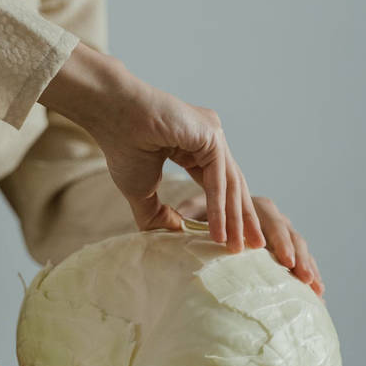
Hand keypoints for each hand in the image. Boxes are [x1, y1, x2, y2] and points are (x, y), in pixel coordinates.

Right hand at [40, 44, 265, 248]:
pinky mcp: (211, 135)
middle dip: (243, 220)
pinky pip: (218, 179)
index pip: (221, 186)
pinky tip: (219, 232)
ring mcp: (213, 135)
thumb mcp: (141, 191)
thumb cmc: (122, 146)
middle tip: (254, 249)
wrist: (112, 116)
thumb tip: (175, 235)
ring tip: (238, 248)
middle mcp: (210, 139)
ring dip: (235, 220)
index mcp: (197, 147)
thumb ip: (158, 214)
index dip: (229, 214)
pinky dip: (219, 208)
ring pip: (230, 185)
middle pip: (233, 187)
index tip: (235, 240)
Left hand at [179, 192, 323, 295]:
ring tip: (315, 287)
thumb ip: (186, 216)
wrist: (207, 214)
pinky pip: (302, 258)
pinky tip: (319, 292)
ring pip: (299, 245)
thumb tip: (175, 224)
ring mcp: (279, 231)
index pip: (267, 217)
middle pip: (289, 232)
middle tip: (300, 275)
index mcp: (251, 204)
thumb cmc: (197, 215)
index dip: (275, 237)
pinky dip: (311, 272)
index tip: (280, 258)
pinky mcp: (284, 247)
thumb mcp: (190, 213)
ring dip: (308, 265)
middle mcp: (269, 215)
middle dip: (295, 255)